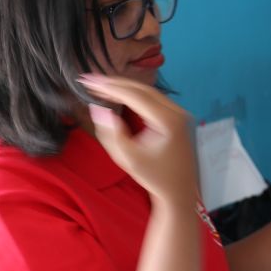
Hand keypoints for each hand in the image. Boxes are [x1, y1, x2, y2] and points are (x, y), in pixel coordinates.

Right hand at [79, 74, 197, 205]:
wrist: (179, 191)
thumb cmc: (154, 178)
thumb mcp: (127, 158)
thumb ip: (111, 134)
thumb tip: (97, 109)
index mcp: (168, 121)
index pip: (136, 96)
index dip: (111, 87)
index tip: (89, 81)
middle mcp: (178, 112)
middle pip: (143, 90)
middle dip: (116, 84)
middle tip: (91, 79)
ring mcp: (180, 114)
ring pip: (149, 93)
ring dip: (125, 88)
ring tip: (100, 86)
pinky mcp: (178, 118)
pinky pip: (154, 100)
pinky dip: (135, 96)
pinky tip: (118, 95)